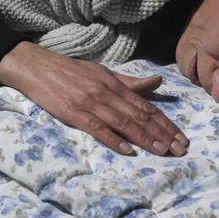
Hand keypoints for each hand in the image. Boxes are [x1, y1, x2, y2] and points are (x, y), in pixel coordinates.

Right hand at [0, 41, 189, 155]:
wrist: (37, 67)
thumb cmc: (71, 71)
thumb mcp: (103, 73)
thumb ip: (130, 82)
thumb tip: (157, 82)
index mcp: (115, 84)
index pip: (146, 106)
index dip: (165, 122)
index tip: (181, 137)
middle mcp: (107, 93)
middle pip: (140, 116)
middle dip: (162, 133)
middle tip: (180, 149)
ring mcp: (91, 103)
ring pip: (123, 123)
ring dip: (145, 138)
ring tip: (162, 151)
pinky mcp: (74, 113)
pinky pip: (97, 128)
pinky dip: (113, 139)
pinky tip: (127, 150)